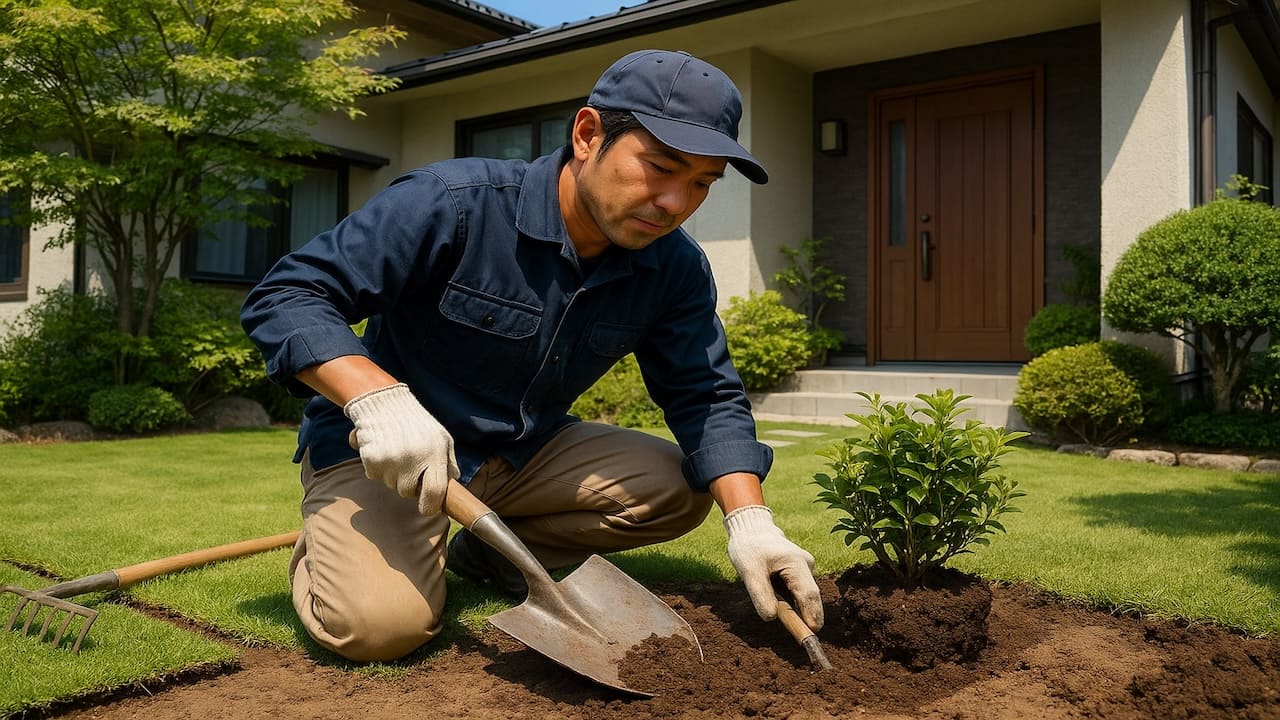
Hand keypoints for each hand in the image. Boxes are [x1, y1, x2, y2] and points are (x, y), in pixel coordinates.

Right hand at [343, 383, 458, 515]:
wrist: (385, 401)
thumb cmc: (417, 422)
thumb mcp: (440, 437)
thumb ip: (447, 462)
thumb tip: (452, 482)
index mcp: (434, 453)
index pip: (435, 492)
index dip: (430, 506)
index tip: (426, 508)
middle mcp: (413, 458)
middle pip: (408, 492)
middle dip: (408, 482)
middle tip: (408, 462)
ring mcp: (392, 459)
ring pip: (389, 484)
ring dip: (392, 473)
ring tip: (395, 450)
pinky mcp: (372, 458)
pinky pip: (374, 475)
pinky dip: (376, 466)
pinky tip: (381, 448)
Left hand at [723, 505, 823, 629]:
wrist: (751, 528)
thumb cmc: (749, 547)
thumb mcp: (749, 571)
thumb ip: (760, 594)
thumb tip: (771, 618)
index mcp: (796, 563)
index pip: (808, 594)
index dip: (811, 615)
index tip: (812, 634)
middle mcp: (806, 565)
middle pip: (810, 596)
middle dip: (807, 617)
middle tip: (802, 637)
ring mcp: (805, 568)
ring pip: (804, 595)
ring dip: (797, 609)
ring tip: (786, 617)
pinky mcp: (799, 571)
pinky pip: (798, 590)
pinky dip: (792, 601)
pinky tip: (779, 600)